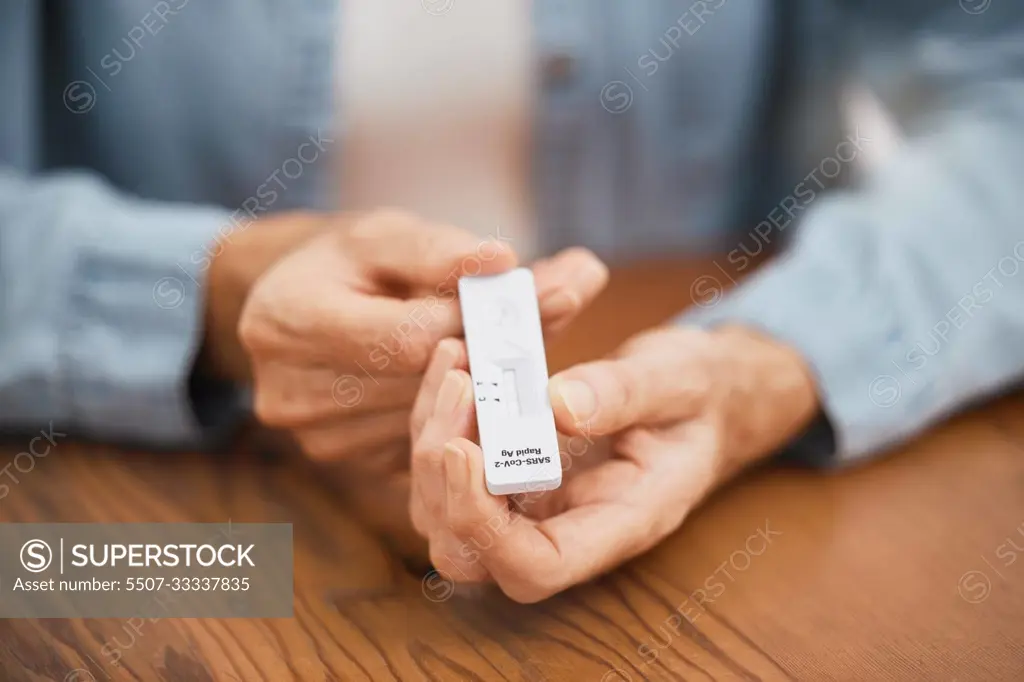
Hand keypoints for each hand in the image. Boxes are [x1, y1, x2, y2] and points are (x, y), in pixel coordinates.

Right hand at [210, 209, 517, 460]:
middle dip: (473, 354)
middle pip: (418, 385)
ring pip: (426, 418)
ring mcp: (316, 435)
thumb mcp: (384, 237)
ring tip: (477, 349)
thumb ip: (439, 250)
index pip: (408, 339)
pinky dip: (446, 413)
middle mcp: (290, 389)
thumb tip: (502, 261)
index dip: (467, 322)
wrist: (299, 307)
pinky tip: (451, 383)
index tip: (503, 301)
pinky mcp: (344, 460)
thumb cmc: (346, 265)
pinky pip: (420, 441)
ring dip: (466, 387)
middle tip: (510, 327)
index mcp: (289, 319)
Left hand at [412, 325, 817, 601]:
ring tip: (455, 363)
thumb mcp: (679, 379)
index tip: (463, 450)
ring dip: (431, 442)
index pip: (535, 567)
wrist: (705, 391)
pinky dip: (439, 419)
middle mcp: (566, 529)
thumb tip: (557, 405)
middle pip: (468, 552)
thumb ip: (624, 393)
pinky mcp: (512, 475)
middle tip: (458, 388)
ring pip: (444, 514)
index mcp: (619, 523)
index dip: (484, 527)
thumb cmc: (701, 393)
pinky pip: (451, 469)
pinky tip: (455, 360)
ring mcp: (533, 507)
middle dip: (442, 478)